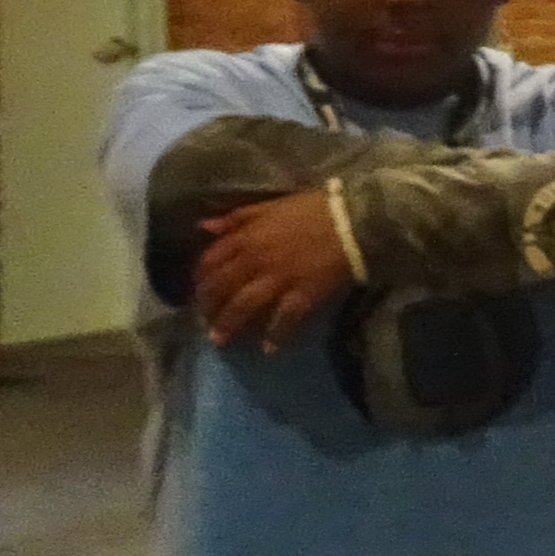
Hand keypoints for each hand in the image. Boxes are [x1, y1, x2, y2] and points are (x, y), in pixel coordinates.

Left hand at [189, 189, 358, 349]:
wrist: (355, 219)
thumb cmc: (314, 209)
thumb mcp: (270, 206)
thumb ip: (237, 218)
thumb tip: (204, 227)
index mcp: (246, 237)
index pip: (211, 261)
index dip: (201, 279)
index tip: (199, 291)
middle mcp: (255, 260)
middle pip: (222, 288)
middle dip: (209, 307)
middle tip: (204, 322)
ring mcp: (279, 278)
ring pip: (244, 305)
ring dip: (229, 324)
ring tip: (220, 341)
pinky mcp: (304, 293)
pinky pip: (285, 318)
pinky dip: (276, 335)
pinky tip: (269, 349)